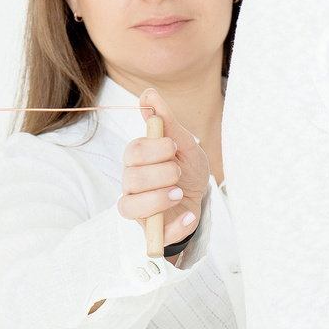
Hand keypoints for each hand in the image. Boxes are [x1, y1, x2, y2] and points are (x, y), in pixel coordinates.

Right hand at [116, 87, 208, 249]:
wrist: (197, 197)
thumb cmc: (185, 167)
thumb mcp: (183, 143)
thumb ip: (166, 120)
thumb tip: (148, 94)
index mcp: (137, 160)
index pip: (132, 152)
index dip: (153, 149)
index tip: (173, 147)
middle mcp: (131, 185)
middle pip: (131, 179)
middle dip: (159, 174)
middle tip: (178, 172)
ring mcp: (139, 209)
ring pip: (130, 207)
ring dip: (158, 199)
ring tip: (178, 193)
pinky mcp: (151, 231)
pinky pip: (153, 235)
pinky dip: (174, 226)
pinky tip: (189, 215)